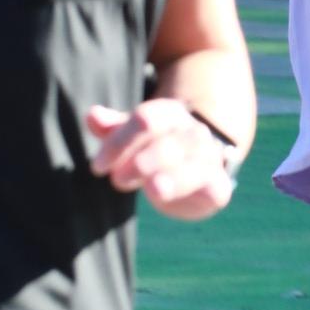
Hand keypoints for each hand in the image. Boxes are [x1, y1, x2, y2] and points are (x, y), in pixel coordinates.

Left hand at [84, 100, 235, 222]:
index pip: (145, 120)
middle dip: (139, 162)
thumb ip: (113, 129)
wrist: (199, 173)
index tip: (99, 166)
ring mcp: (209, 157)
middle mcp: (193, 132)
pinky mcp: (218, 185)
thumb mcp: (133, 138)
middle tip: (117, 180)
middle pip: (165, 143)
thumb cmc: (158, 151)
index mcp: (171, 114)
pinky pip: (207, 184)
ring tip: (152, 188)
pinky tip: (167, 195)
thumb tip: (92, 116)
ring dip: (168, 177)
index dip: (119, 142)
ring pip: (188, 164)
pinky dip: (188, 188)